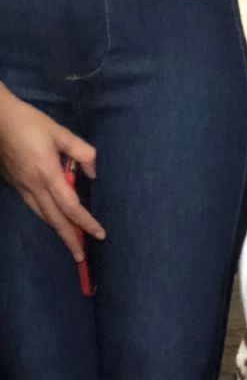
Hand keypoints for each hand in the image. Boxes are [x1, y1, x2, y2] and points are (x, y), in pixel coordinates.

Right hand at [0, 83, 104, 259]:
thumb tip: (92, 172)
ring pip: (42, 215)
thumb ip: (81, 152)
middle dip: (70, 239)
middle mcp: (33, 186)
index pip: (71, 206)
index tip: (99, 234)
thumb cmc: (28, 122)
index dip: (86, 222)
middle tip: (81, 257)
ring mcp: (21, 187)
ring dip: (58, 230)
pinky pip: (33, 207)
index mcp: (47, 174)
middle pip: (55, 219)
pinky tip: (54, 220)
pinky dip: (46, 217)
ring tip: (71, 243)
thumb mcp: (60, 132)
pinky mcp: (14, 184)